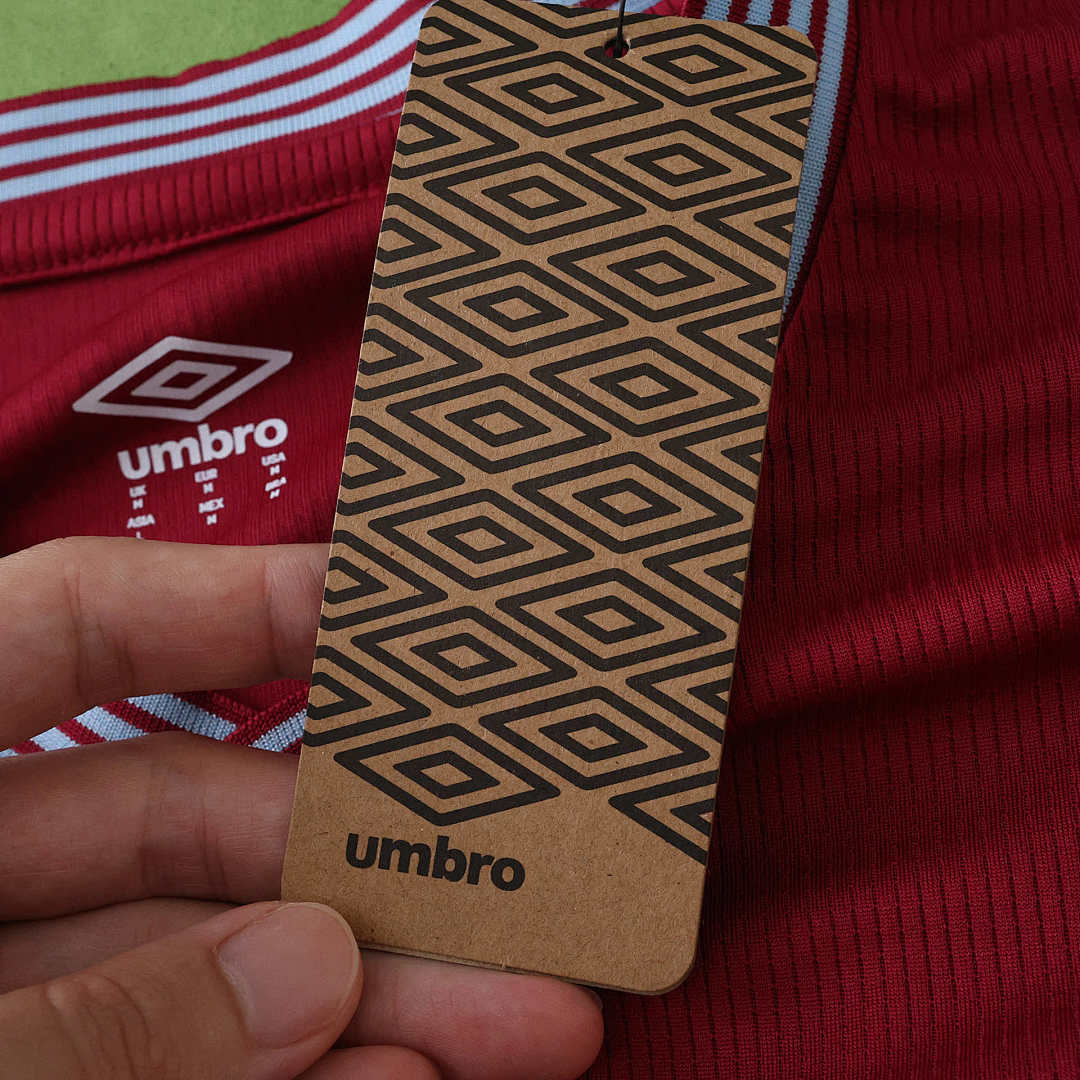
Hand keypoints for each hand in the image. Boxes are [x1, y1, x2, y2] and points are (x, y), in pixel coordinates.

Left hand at [0, 537, 603, 1079]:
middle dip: (362, 858)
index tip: (393, 610)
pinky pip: (168, 1070)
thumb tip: (310, 968)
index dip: (237, 597)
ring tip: (527, 1019)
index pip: (80, 621)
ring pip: (206, 966)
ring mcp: (4, 997)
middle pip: (190, 817)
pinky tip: (405, 1079)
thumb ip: (109, 1014)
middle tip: (521, 884)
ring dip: (367, 993)